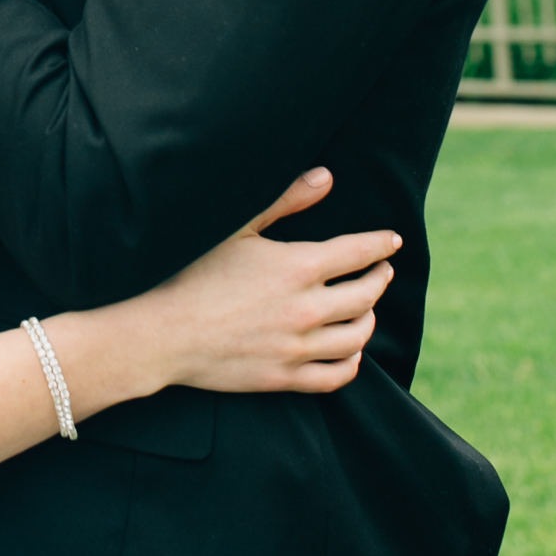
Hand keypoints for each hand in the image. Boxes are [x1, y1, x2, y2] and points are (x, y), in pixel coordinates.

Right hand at [142, 170, 399, 396]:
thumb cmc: (193, 272)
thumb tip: (326, 177)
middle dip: (380, 279)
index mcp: (298, 267)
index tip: (392, 241)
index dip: (380, 245)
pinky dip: (352, 362)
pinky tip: (351, 352)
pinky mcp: (284, 378)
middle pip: (366, 295)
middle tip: (383, 271)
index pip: (358, 253)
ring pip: (357, 337)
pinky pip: (336, 376)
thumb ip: (285, 201)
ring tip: (367, 309)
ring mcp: (297, 347)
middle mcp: (307, 308)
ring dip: (369, 320)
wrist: (163, 332)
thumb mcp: (237, 227)